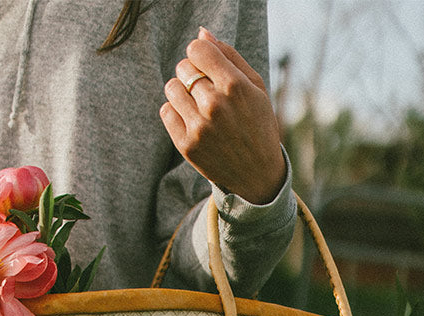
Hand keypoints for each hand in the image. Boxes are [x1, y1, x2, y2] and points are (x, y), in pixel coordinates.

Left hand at [160, 26, 285, 205]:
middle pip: (183, 67)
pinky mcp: (186, 145)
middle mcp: (215, 106)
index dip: (199, 53)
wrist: (256, 173)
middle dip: (192, 72)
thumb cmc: (257, 124)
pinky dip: (175, 111)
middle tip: (205, 88)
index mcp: (235, 87)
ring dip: (181, 90)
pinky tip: (191, 119)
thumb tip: (202, 34)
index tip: (206, 63)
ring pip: (172, 88)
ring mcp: (199, 128)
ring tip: (197, 103)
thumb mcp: (255, 88)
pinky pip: (166, 111)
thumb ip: (229, 57)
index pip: (197, 49)